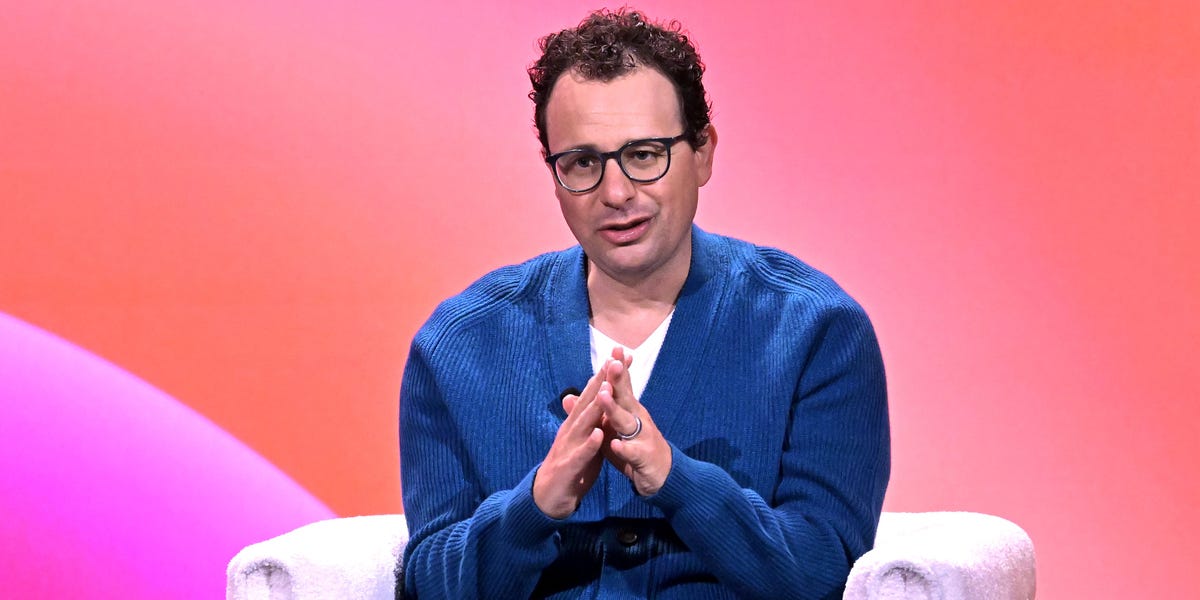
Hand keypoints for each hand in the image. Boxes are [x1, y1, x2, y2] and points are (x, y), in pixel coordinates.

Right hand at [532, 364, 607, 518]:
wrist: (548, 498)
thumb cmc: (570, 467)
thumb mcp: (584, 440)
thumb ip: (592, 421)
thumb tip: (602, 401)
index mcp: (577, 423)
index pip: (593, 394)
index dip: (606, 375)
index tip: (621, 356)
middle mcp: (571, 430)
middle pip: (588, 401)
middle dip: (601, 381)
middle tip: (614, 360)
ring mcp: (568, 446)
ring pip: (583, 423)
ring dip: (595, 406)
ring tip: (607, 388)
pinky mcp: (568, 466)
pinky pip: (581, 454)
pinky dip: (590, 444)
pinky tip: (599, 434)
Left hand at [597, 349, 672, 495]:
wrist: (661, 476)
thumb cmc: (634, 449)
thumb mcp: (610, 430)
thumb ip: (592, 413)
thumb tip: (568, 397)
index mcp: (630, 411)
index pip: (622, 386)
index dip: (617, 369)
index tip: (614, 348)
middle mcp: (638, 420)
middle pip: (626, 397)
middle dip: (619, 380)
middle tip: (612, 363)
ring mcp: (643, 438)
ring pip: (628, 422)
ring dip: (615, 410)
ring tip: (604, 397)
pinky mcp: (644, 458)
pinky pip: (633, 452)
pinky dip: (624, 449)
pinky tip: (616, 445)